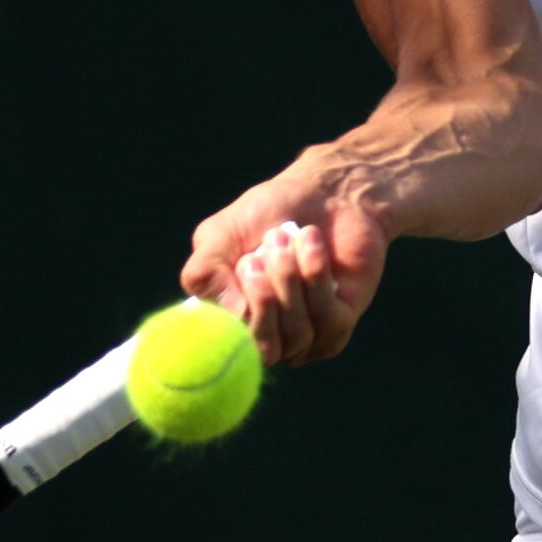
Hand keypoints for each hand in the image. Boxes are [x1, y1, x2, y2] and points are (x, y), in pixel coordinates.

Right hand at [182, 157, 388, 365]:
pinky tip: (313, 245)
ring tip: (290, 237)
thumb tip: (233, 314)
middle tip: (266, 248)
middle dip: (266, 294)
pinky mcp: (337, 327)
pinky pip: (328, 320)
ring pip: (297, 334)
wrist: (321, 193)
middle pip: (264, 347)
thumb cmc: (265, 215)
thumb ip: (203, 272)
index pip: (227, 348)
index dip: (238, 310)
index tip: (246, 262)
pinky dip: (317, 275)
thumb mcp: (220, 235)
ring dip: (291, 278)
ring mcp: (302, 340)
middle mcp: (263, 339)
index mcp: (227, 321)